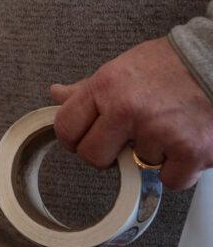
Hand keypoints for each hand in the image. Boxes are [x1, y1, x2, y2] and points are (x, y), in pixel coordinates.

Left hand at [50, 37, 212, 189]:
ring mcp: (158, 131)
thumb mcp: (123, 67)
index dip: (74, 140)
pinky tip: (187, 145)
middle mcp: (127, 109)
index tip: (86, 140)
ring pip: (137, 167)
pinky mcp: (190, 151)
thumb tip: (57, 94)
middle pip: (93, 157)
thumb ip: (89, 88)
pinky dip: (181, 170)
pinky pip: (171, 180)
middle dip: (108, 155)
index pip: (66, 128)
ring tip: (170, 127)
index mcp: (105, 86)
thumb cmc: (172, 65)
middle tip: (127, 142)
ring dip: (153, 155)